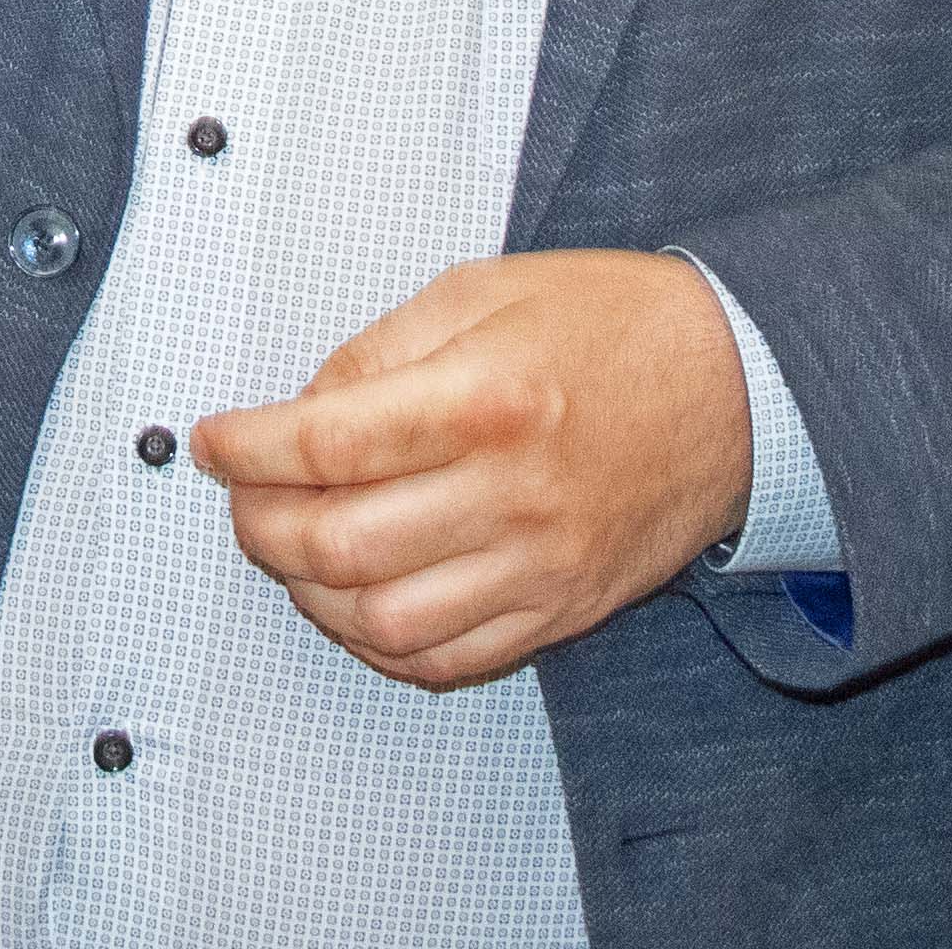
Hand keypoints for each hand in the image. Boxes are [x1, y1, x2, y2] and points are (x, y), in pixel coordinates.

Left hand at [187, 249, 750, 691]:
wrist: (741, 386)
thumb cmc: (612, 325)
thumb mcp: (483, 291)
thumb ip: (379, 351)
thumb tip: (298, 413)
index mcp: (486, 399)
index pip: (324, 445)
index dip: (243, 449)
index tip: (211, 441)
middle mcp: (512, 493)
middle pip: (338, 545)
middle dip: (259, 526)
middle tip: (241, 497)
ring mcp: (541, 566)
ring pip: (382, 620)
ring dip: (309, 594)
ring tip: (292, 550)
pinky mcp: (563, 611)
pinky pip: (448, 660)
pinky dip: (380, 644)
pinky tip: (354, 601)